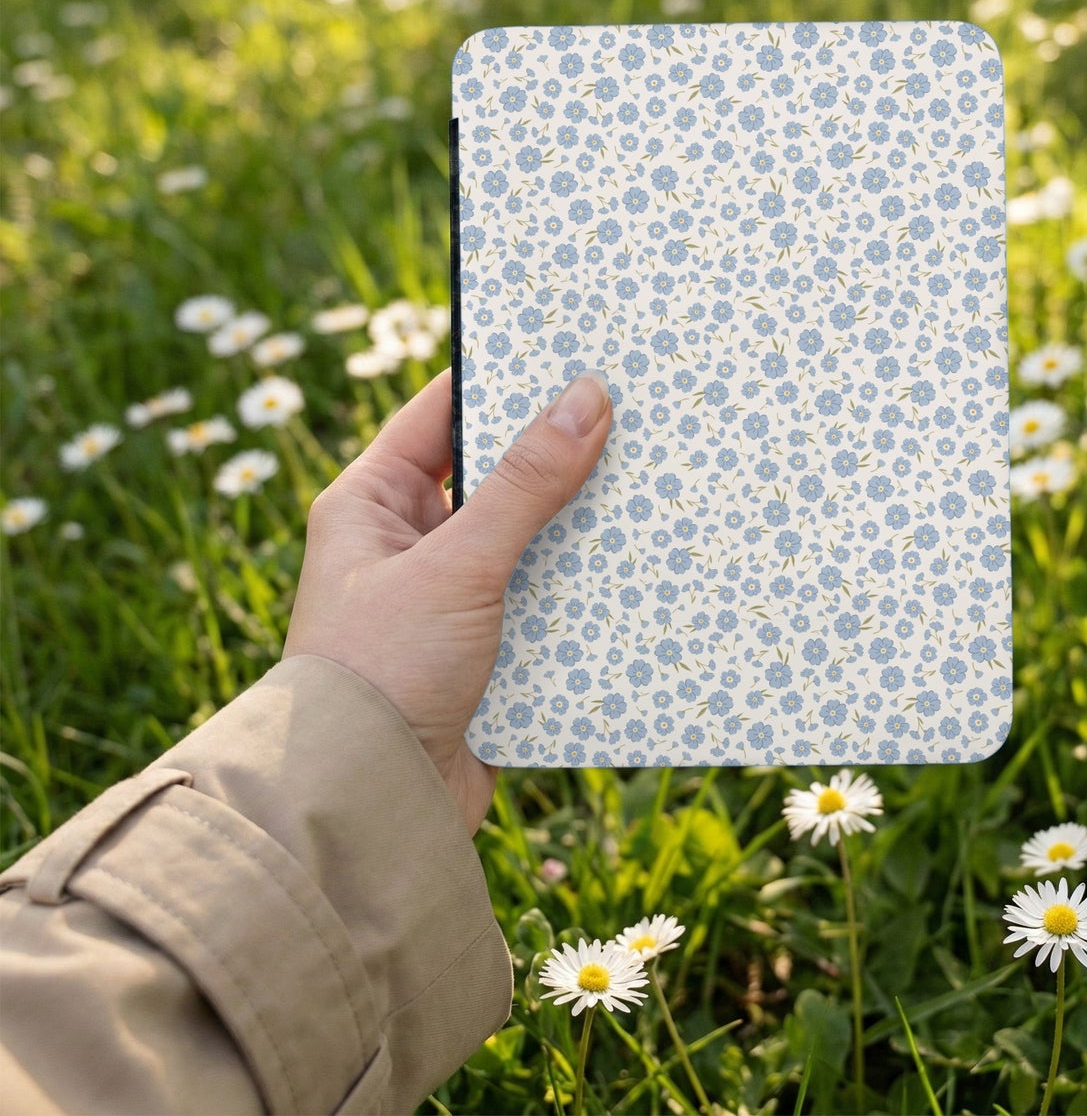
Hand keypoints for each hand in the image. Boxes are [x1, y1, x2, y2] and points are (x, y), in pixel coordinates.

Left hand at [284, 367, 612, 833]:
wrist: (366, 807)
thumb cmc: (380, 670)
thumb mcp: (457, 564)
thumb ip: (525, 483)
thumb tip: (587, 396)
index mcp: (371, 502)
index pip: (442, 410)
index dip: (503, 376)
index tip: (573, 348)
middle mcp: (406, 543)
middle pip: (494, 474)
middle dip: (557, 452)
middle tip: (632, 411)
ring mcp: (446, 599)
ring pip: (526, 539)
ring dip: (576, 525)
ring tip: (651, 482)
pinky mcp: (482, 651)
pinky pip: (541, 601)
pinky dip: (581, 588)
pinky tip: (638, 567)